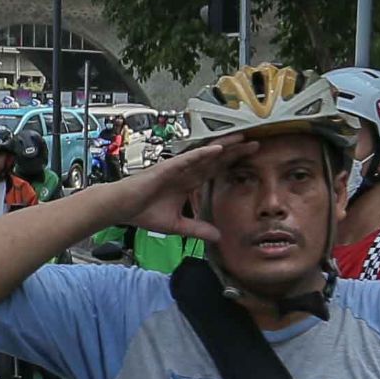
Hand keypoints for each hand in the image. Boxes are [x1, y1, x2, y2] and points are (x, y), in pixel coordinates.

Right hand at [102, 140, 240, 245]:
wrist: (122, 208)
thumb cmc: (144, 213)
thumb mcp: (178, 226)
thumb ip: (198, 230)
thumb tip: (218, 237)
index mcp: (189, 182)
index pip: (215, 171)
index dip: (233, 164)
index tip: (252, 160)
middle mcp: (186, 172)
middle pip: (216, 159)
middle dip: (236, 152)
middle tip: (258, 144)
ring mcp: (177, 168)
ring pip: (205, 155)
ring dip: (224, 147)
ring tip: (243, 140)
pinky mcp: (167, 168)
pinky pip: (188, 159)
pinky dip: (202, 154)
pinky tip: (217, 149)